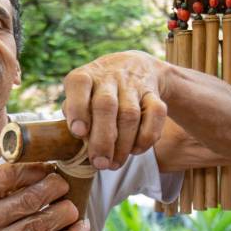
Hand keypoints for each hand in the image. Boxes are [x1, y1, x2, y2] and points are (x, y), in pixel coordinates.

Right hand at [0, 163, 88, 230]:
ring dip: (64, 214)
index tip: (49, 168)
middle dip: (53, 189)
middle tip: (64, 185)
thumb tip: (54, 163)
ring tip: (72, 208)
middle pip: (27, 201)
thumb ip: (17, 175)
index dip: (33, 169)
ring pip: (40, 227)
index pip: (6, 176)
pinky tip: (81, 228)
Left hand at [61, 51, 168, 170]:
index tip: (78, 133)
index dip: (78, 109)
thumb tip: (79, 136)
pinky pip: (156, 115)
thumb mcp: (80, 95)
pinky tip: (136, 150)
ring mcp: (133, 85)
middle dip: (102, 139)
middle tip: (100, 163)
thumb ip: (74, 113)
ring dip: (123, 145)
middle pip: (106, 105)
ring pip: (130, 115)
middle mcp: (109, 77)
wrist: (135, 66)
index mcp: (85, 76)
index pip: (79, 84)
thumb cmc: (98, 91)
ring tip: (114, 164)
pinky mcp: (154, 94)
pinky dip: (147, 137)